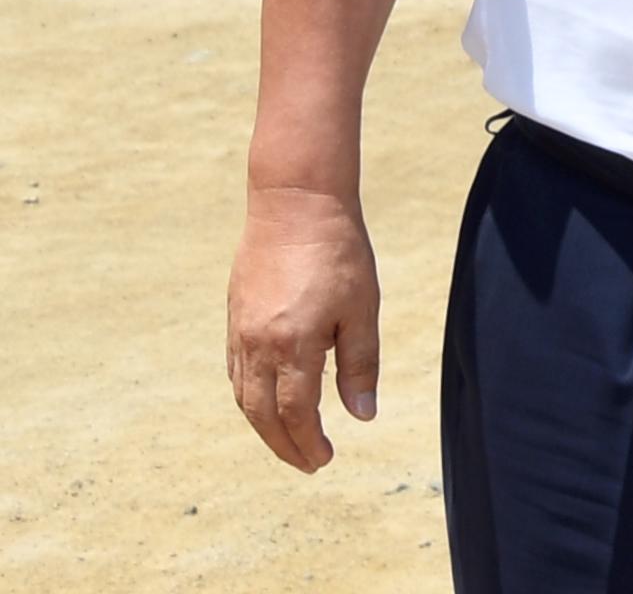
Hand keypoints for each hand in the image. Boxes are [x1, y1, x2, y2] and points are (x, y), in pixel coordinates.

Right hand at [227, 184, 379, 471]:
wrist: (295, 205)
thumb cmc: (339, 254)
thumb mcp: (362, 308)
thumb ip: (360, 364)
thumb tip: (362, 416)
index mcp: (293, 345)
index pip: (296, 413)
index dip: (309, 442)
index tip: (325, 460)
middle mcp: (258, 345)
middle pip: (263, 415)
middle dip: (285, 445)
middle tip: (308, 463)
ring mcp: (240, 333)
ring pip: (245, 397)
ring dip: (264, 426)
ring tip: (289, 441)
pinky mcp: (233, 319)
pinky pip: (236, 373)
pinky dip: (249, 397)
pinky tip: (266, 402)